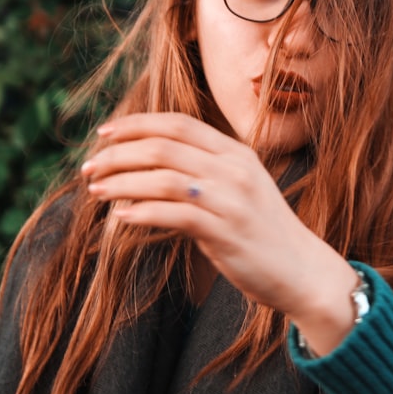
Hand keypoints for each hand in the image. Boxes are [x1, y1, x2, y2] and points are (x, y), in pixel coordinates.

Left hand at [82, 112, 357, 349]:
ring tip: (96, 190)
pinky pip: (175, 215)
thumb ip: (205, 170)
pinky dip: (142, 213)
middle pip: (164, 147)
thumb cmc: (264, 231)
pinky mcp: (226, 232)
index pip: (178, 123)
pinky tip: (120, 217)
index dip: (136, 124)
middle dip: (119, 154)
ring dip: (122, 183)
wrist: (303, 270)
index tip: (103, 133)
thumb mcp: (241, 187)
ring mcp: (231, 200)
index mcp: (236, 152)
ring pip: (163, 178)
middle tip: (89, 167)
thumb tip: (150, 164)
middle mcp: (234, 169)